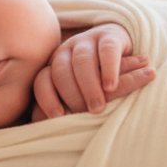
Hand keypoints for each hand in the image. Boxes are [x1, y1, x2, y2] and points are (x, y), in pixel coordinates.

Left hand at [30, 23, 154, 120]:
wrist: (124, 53)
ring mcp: (87, 41)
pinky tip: (111, 86)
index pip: (42, 81)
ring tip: (98, 107)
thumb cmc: (96, 86)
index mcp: (54, 66)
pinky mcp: (110, 36)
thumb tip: (49, 130)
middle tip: (82, 115)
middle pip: (61, 71)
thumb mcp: (77, 96)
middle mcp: (67, 51)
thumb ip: (64, 108)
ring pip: (82, 60)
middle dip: (72, 95)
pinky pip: (107, 50)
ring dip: (89, 86)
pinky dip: (109, 69)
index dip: (48, 99)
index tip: (58, 116)